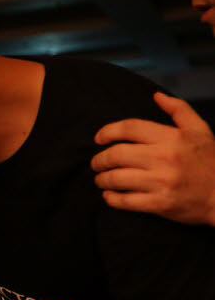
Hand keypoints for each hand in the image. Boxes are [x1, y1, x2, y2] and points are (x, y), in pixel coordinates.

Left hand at [91, 92, 214, 225]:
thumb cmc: (210, 162)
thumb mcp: (200, 130)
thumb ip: (178, 109)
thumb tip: (157, 96)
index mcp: (171, 137)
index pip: (129, 128)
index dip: (107, 132)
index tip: (99, 139)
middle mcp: (164, 158)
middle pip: (116, 154)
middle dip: (100, 159)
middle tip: (96, 163)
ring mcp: (161, 182)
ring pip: (117, 178)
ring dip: (102, 179)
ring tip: (101, 179)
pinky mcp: (160, 204)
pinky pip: (126, 201)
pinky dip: (112, 198)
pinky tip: (109, 195)